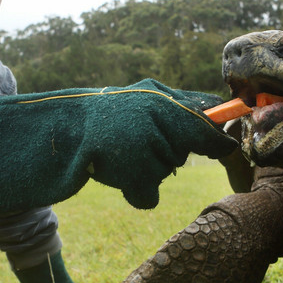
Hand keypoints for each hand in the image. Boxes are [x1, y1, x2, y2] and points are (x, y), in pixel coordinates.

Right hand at [0, 79, 237, 218]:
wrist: (48, 134)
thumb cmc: (96, 123)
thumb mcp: (138, 107)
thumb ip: (173, 114)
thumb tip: (219, 125)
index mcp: (156, 93)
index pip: (204, 109)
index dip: (222, 130)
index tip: (234, 145)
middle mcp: (153, 106)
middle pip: (185, 144)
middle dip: (167, 152)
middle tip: (132, 146)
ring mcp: (141, 135)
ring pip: (164, 167)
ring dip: (144, 171)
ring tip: (114, 157)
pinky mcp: (129, 164)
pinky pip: (147, 189)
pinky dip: (134, 189)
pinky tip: (111, 173)